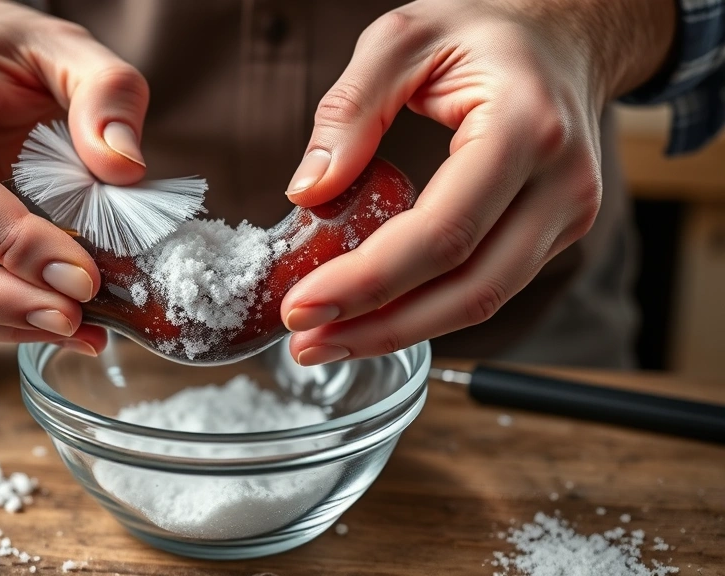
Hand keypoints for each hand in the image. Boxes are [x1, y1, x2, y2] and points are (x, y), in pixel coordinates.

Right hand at [0, 0, 150, 351]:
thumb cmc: (9, 52)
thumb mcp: (66, 47)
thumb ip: (105, 93)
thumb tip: (124, 166)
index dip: (12, 242)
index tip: (81, 276)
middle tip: (73, 319)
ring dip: (2, 323)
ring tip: (82, 331)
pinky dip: (3, 320)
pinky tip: (63, 323)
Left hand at [280, 0, 674, 364]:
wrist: (563, 37)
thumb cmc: (483, 33)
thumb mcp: (403, 38)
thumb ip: (350, 108)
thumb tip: (308, 190)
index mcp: (527, 129)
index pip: (442, 232)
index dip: (368, 281)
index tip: (303, 305)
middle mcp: (561, 184)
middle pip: (469, 288)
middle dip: (379, 327)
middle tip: (306, 341)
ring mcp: (568, 216)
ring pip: (482, 302)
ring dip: (399, 332)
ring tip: (328, 340)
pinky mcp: (555, 235)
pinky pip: (487, 287)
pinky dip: (426, 310)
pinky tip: (374, 316)